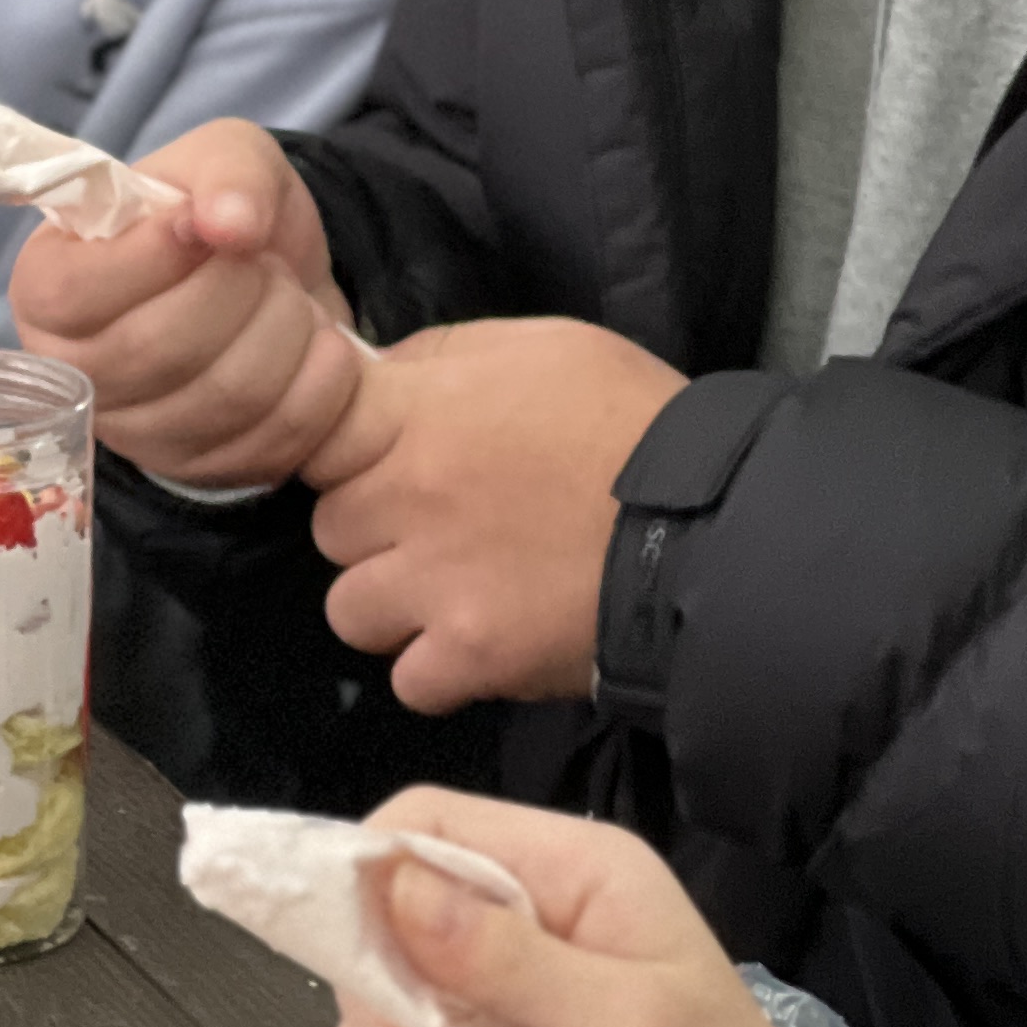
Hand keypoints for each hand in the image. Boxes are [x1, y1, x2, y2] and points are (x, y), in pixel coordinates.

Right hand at [7, 116, 366, 487]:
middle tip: (261, 259)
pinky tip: (318, 345)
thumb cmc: (221, 214)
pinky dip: (318, 382)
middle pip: (156, 348)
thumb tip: (228, 224)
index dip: (149, 258)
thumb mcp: (224, 155)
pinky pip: (272, 437)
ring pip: (223, 396)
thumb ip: (227, 171)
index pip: (74, 294)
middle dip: (239, 289)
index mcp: (48, 286)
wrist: (280, 282)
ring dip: (286, 330)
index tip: (202, 223)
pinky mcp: (203, 469)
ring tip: (290, 296)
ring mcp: (138, 434)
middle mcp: (78, 372)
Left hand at [307, 320, 684, 712]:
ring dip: (395, 604)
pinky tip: (479, 643)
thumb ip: (447, 356)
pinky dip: (439, 669)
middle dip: (376, 528)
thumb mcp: (544, 345)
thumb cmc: (633, 420)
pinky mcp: (471, 657)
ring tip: (454, 592)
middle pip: (331, 526)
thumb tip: (384, 374)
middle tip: (438, 527)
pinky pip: (408, 680)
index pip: (316, 432)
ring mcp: (434, 584)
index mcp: (420, 413)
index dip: (344, 449)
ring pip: (351, 609)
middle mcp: (408, 497)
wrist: (711, 526)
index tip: (377, 459)